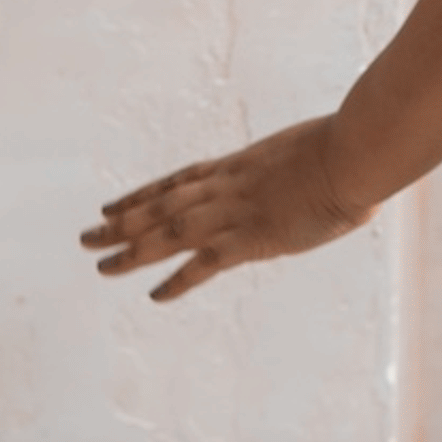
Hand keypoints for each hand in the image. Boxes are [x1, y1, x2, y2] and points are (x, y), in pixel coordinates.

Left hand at [83, 115, 372, 302]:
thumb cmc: (350, 147)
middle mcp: (226, 187)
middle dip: (121, 222)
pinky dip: (178, 279)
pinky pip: (205, 263)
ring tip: (100, 264)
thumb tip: (315, 169)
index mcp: (238, 165)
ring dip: (133, 249)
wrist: (356, 154)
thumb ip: (301, 165)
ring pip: (170, 232)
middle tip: (86, 237)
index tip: (112, 205)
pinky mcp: (252, 238)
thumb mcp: (313, 152)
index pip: (177, 181)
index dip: (142, 195)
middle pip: (161, 206)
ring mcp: (236, 212)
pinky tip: (154, 294)